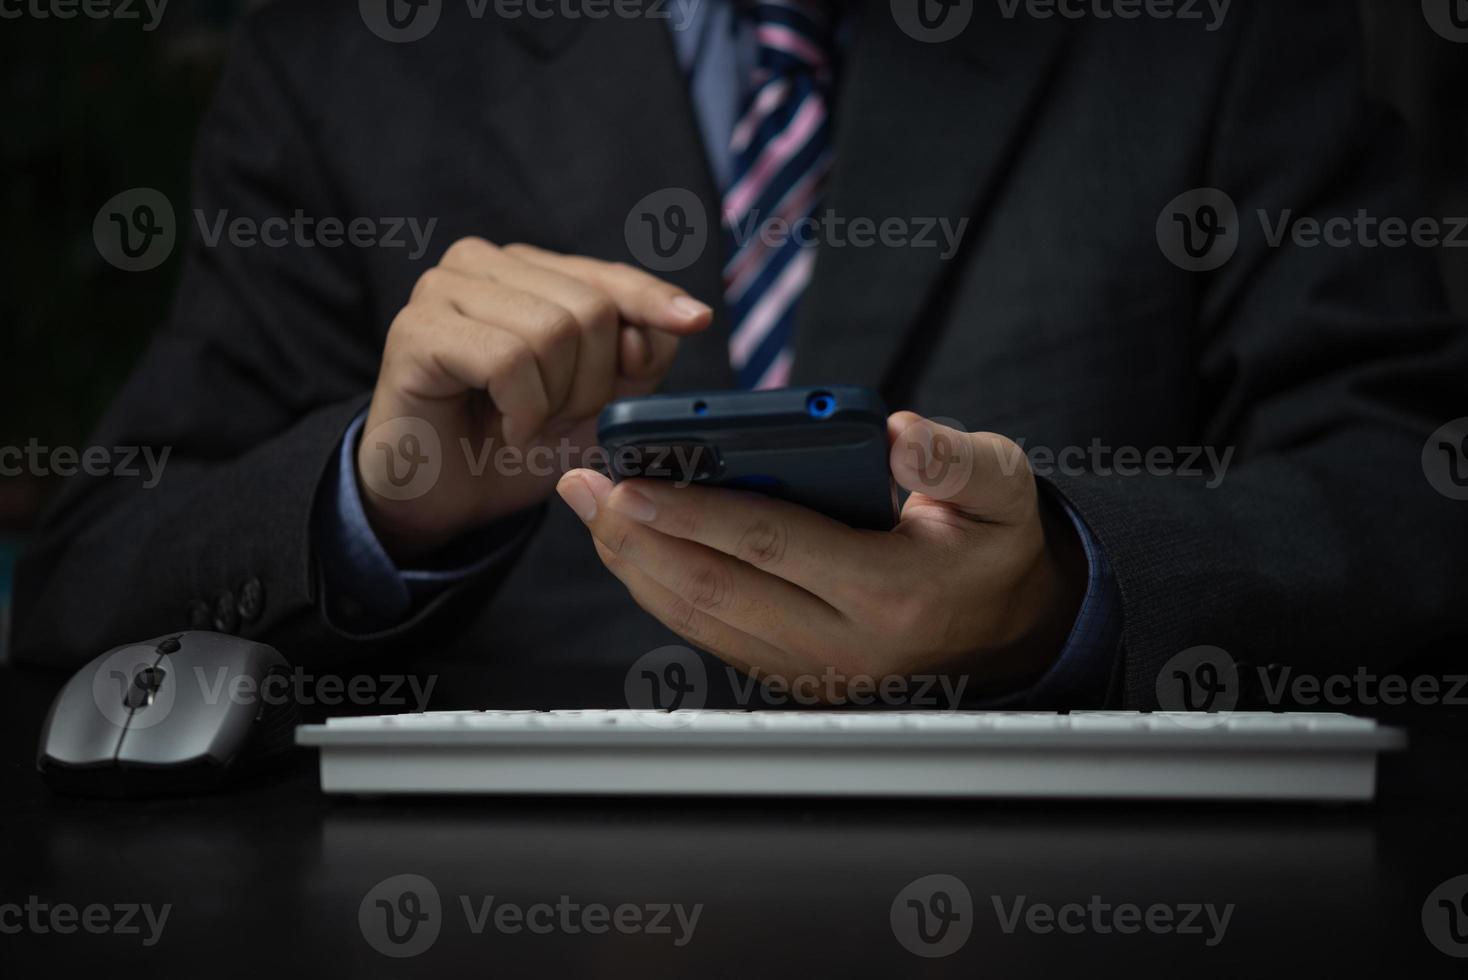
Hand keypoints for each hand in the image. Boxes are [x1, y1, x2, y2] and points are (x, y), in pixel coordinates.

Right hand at [358, 239, 711, 561]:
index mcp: (528, 269)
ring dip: (554, 401)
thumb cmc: (515, 441)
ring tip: (528, 424)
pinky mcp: (416, 328)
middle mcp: (482, 263)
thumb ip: (636, 360)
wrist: (442, 497)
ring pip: (552, 332)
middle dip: (592, 384)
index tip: (696, 321)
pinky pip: (508, 362)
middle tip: (558, 419)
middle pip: (589, 309)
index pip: (607, 275)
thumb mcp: (597, 403)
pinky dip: (523, 410)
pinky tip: (505, 430)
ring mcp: (442, 288)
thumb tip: (666, 329)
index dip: (652, 300)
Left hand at [555, 413, 1087, 696]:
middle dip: (637, 538)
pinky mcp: (792, 674)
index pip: (771, 545)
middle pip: (714, 589)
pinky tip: (633, 547)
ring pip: (700, 619)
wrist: (1007, 631)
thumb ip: (955, 459)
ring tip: (593, 508)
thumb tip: (900, 432)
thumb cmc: (993, 547)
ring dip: (636, 565)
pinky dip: (662, 589)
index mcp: (889, 590)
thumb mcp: (1002, 491)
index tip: (633, 482)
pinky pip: (711, 633)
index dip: (694, 513)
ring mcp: (811, 669)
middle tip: (586, 487)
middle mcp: (841, 643)